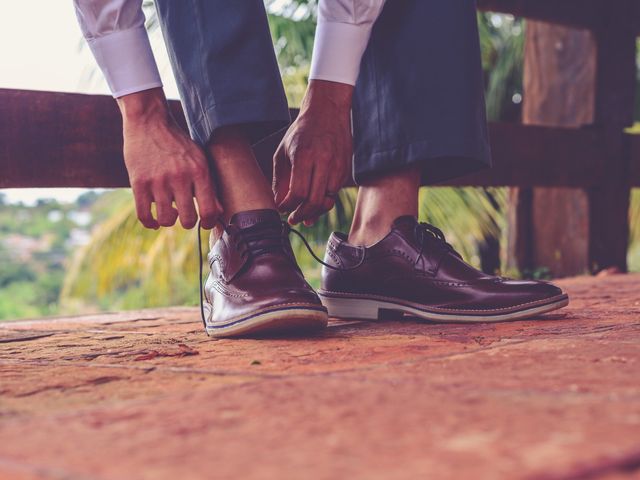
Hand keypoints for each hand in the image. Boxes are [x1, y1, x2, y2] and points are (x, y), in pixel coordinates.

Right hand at [118, 89, 221, 229]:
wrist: (150, 122)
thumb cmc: (178, 144)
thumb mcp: (199, 160)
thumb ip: (209, 186)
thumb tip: (219, 212)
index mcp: (199, 171)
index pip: (209, 210)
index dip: (208, 222)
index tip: (204, 223)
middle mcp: (180, 177)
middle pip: (188, 219)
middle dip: (188, 222)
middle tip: (185, 215)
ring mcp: (158, 181)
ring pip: (166, 220)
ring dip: (169, 221)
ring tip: (170, 213)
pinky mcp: (139, 182)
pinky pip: (144, 215)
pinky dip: (150, 223)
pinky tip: (154, 221)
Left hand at [273, 80, 352, 225]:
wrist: (328, 111)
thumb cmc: (301, 132)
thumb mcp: (283, 151)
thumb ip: (280, 179)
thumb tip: (278, 204)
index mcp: (304, 155)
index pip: (298, 192)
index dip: (288, 206)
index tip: (282, 209)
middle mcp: (324, 161)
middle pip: (314, 201)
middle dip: (301, 215)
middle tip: (293, 219)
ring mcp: (338, 166)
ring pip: (328, 200)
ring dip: (314, 211)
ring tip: (303, 214)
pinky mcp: (346, 169)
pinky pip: (335, 193)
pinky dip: (324, 201)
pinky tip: (314, 202)